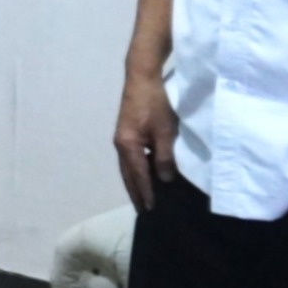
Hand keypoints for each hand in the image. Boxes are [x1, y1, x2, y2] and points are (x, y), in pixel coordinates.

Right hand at [113, 71, 178, 213]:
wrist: (143, 77)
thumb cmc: (156, 103)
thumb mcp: (165, 131)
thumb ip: (164, 156)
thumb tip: (164, 178)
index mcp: (128, 146)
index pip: (138, 175)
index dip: (145, 192)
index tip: (151, 209)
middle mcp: (121, 144)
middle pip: (127, 174)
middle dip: (135, 192)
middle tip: (142, 210)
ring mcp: (122, 138)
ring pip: (128, 167)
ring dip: (135, 182)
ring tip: (142, 196)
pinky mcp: (127, 132)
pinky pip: (131, 158)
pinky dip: (136, 169)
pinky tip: (144, 173)